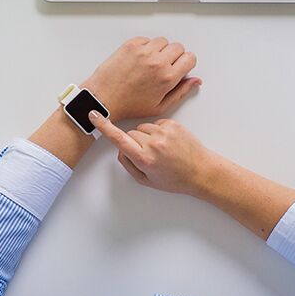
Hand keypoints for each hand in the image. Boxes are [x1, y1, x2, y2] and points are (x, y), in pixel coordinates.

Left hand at [81, 37, 201, 121]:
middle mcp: (157, 62)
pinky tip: (140, 60)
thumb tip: (195, 81)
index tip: (181, 66)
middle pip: (178, 47)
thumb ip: (181, 92)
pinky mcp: (131, 45)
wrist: (103, 98)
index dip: (187, 63)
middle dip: (175, 56)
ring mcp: (144, 51)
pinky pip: (147, 39)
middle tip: (164, 66)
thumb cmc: (129, 105)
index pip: (190, 58)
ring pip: (163, 41)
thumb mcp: (160, 106)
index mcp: (167, 78)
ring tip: (150, 63)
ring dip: (160, 50)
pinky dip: (146, 47)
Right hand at [89, 112, 220, 195]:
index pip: (118, 138)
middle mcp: (153, 143)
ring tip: (160, 150)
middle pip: (130, 134)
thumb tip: (120, 149)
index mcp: (144, 158)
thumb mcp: (146, 180)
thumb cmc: (175, 179)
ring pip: (142, 127)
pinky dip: (158, 132)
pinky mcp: (173, 124)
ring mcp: (164, 132)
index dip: (104, 127)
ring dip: (146, 136)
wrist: (201, 171)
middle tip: (147, 155)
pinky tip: (167, 143)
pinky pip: (156, 124)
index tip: (93, 115)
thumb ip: (128, 164)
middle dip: (133, 142)